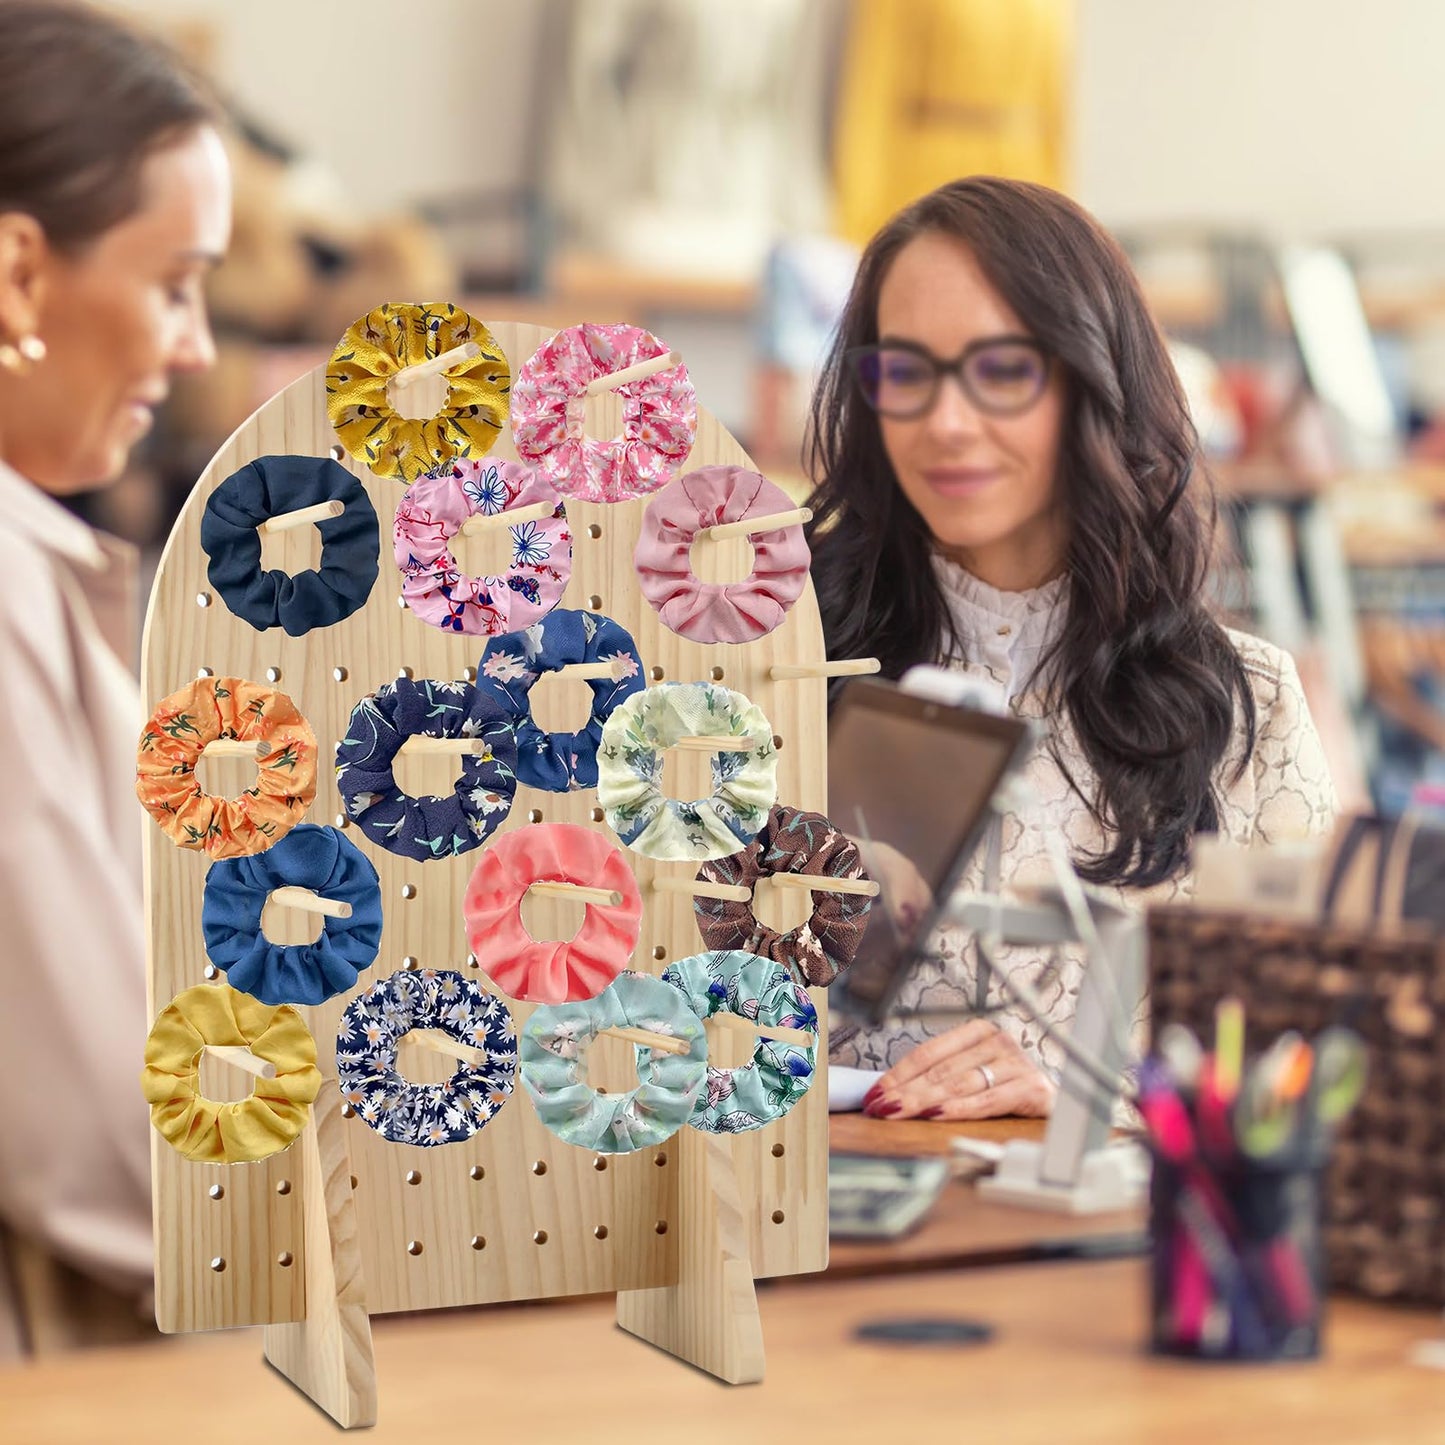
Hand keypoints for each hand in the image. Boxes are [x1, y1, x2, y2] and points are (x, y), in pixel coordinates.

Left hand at [861, 1019, 1055, 1120]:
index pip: (929, 1052)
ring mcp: (1016, 1063)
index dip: (898, 1073)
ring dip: (923, 1100)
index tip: (875, 1093)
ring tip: (898, 1112)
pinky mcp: (1031, 1088)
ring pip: (959, 1083)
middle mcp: (998, 1042)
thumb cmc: (1011, 1091)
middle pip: (940, 1069)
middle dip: (905, 1090)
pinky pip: (987, 1101)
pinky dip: (959, 1109)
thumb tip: (891, 1093)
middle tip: (880, 1106)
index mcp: (979, 1033)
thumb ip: (940, 1078)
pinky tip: (937, 1115)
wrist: (1063, 1107)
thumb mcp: (974, 1076)